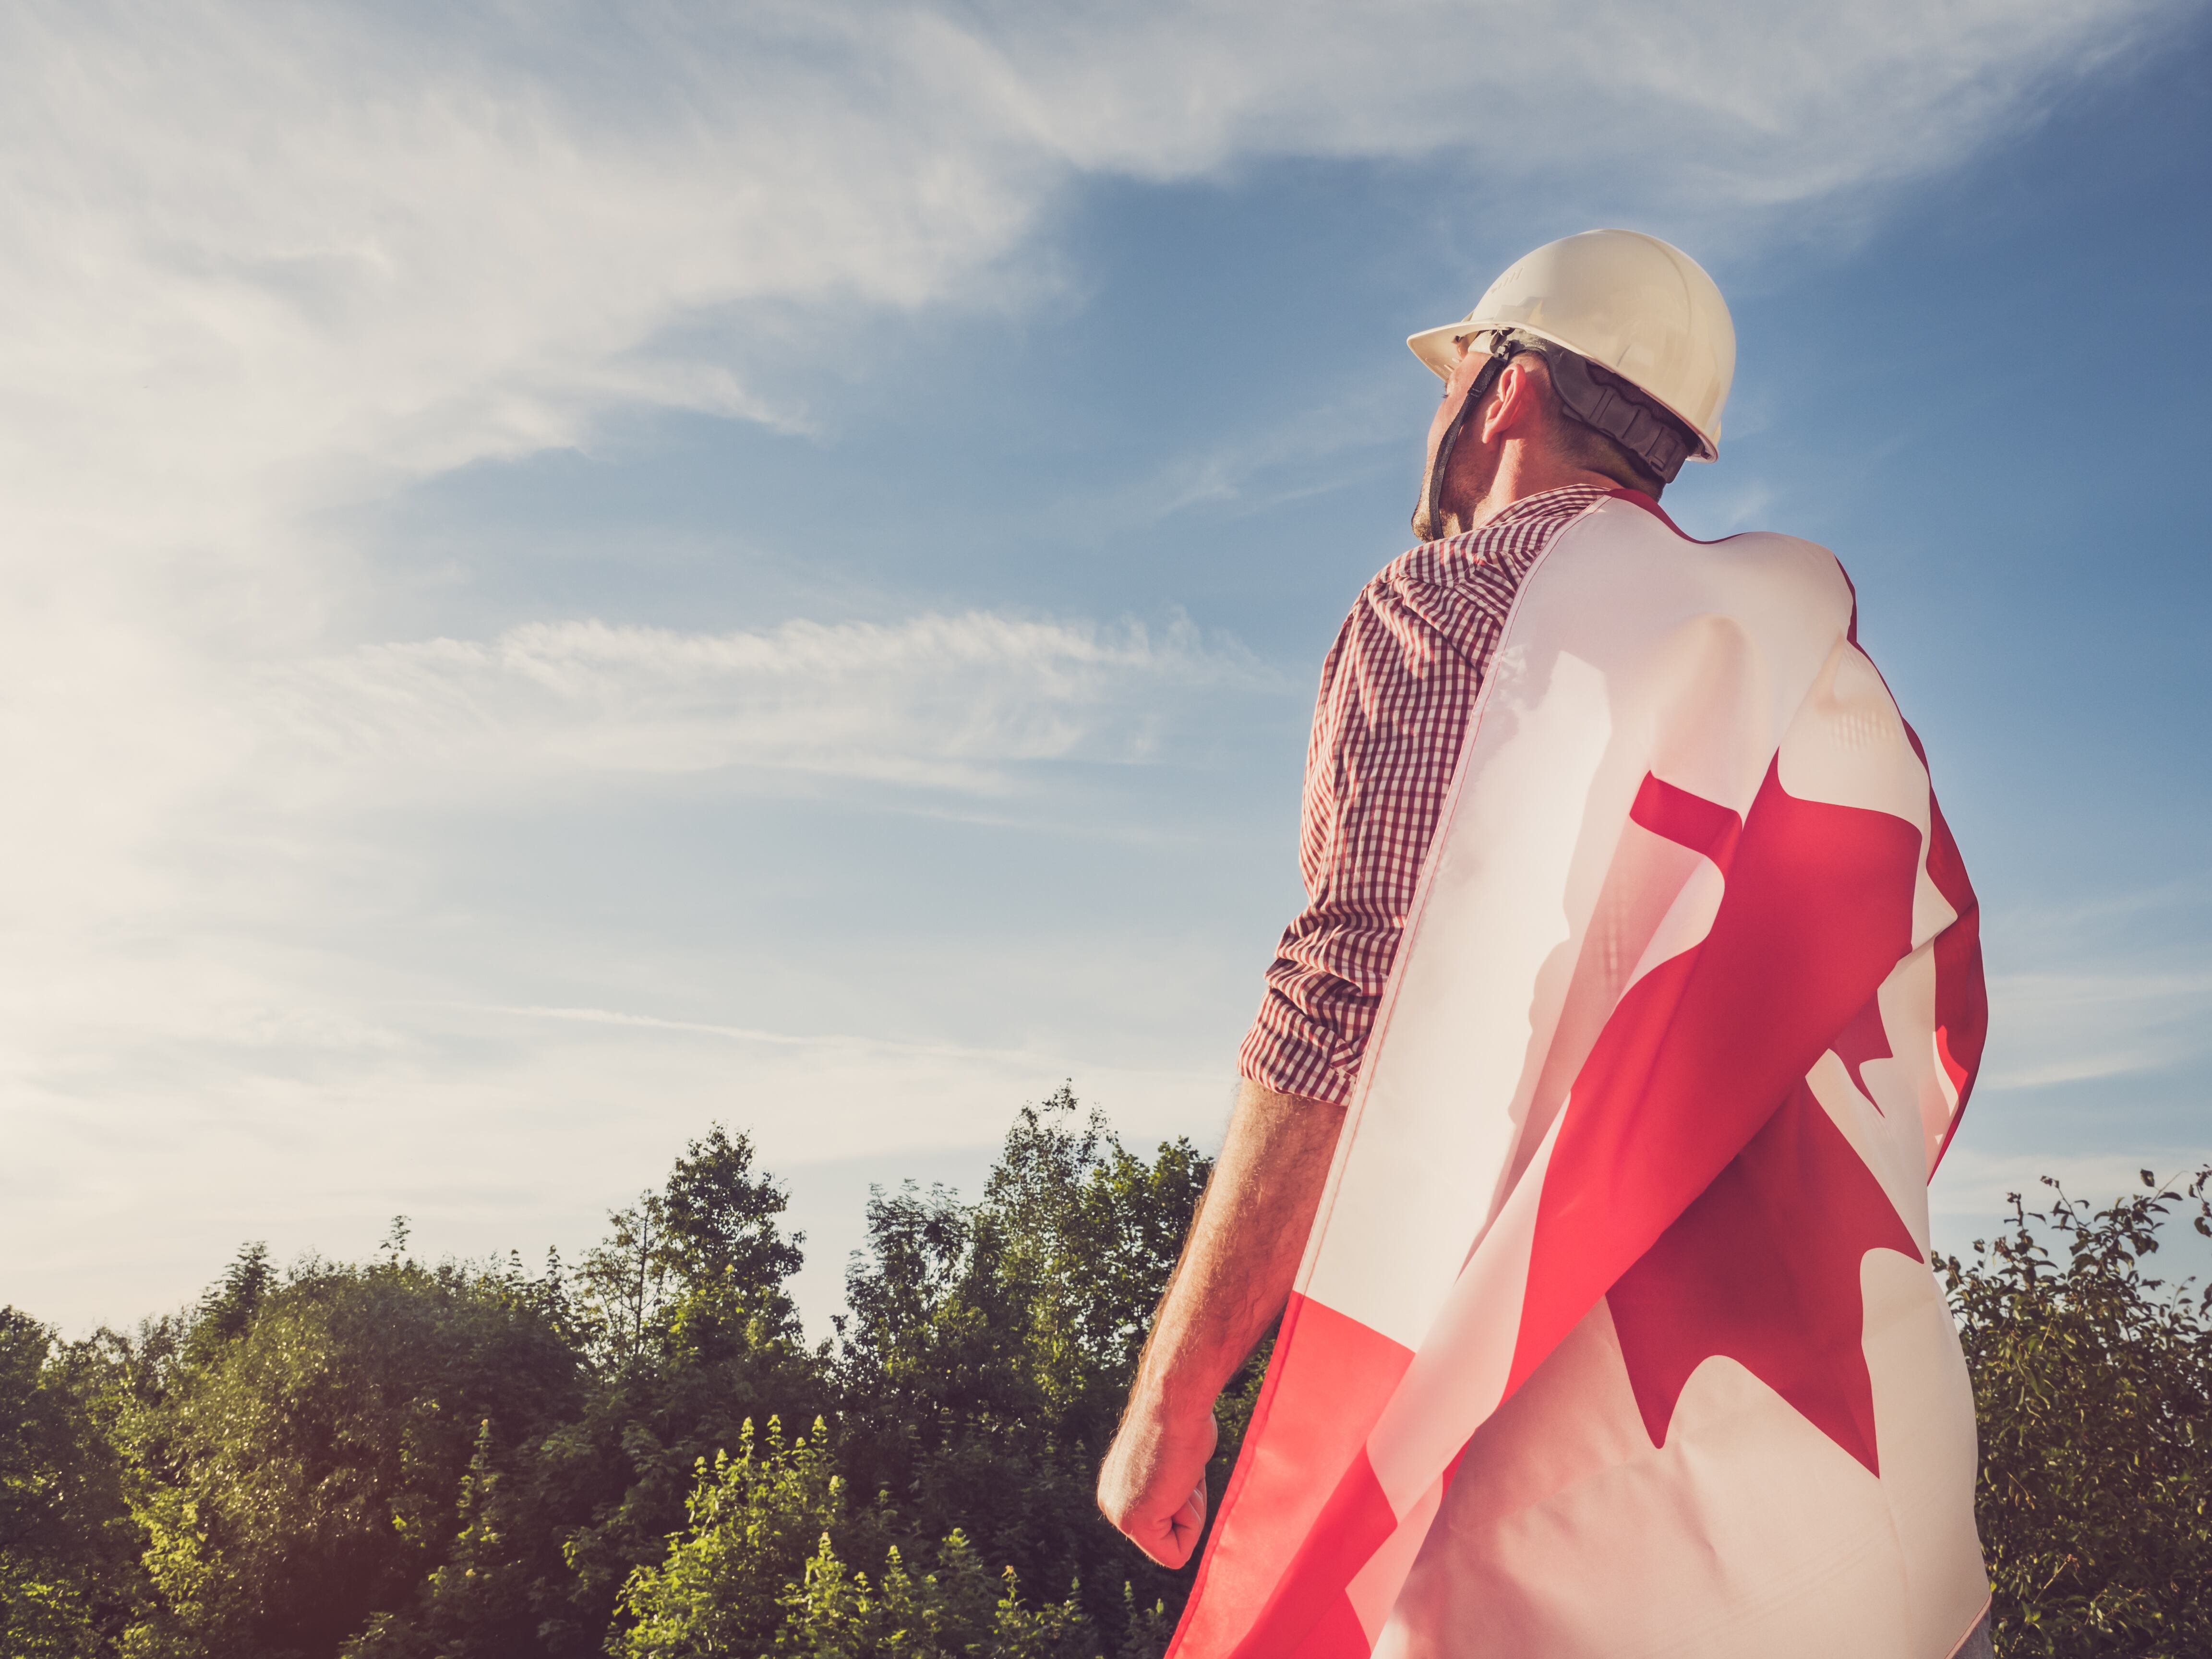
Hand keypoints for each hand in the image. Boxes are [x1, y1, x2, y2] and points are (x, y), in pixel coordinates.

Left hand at [1097, 1388, 1218, 1567]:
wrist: (1176, 1400)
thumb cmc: (1182, 1418)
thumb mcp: (1170, 1463)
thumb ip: (1167, 1487)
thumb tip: (1180, 1491)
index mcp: (1116, 1491)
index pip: (1161, 1526)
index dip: (1185, 1502)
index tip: (1179, 1466)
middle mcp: (1111, 1506)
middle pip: (1167, 1539)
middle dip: (1188, 1509)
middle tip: (1181, 1468)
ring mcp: (1120, 1516)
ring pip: (1174, 1547)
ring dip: (1191, 1511)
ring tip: (1180, 1470)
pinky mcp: (1135, 1522)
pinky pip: (1176, 1554)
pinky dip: (1192, 1522)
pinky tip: (1180, 1482)